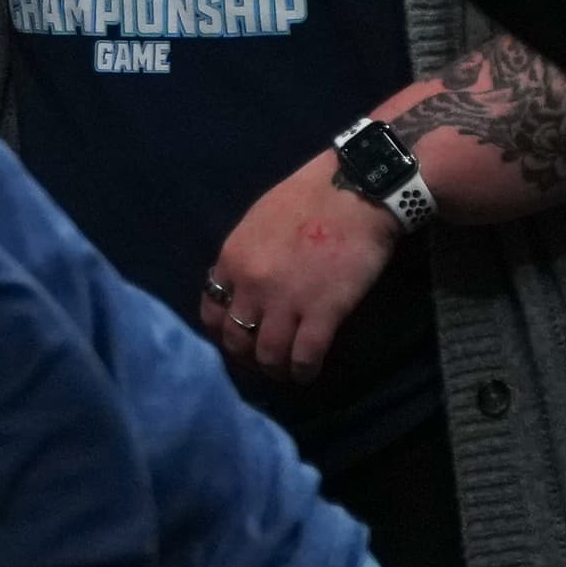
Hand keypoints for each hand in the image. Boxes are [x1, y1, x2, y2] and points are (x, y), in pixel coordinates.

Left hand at [205, 150, 398, 383]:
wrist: (354, 192)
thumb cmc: (308, 199)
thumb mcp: (256, 223)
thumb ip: (243, 257)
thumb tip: (240, 284)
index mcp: (231, 260)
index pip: (211, 312)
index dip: (221, 334)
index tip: (235, 342)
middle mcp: (251, 286)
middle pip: (237, 339)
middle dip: (246, 358)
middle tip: (261, 363)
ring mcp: (286, 301)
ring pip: (268, 355)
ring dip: (275, 370)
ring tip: (286, 373)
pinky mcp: (323, 312)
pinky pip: (305, 356)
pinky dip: (304, 371)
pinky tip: (308, 373)